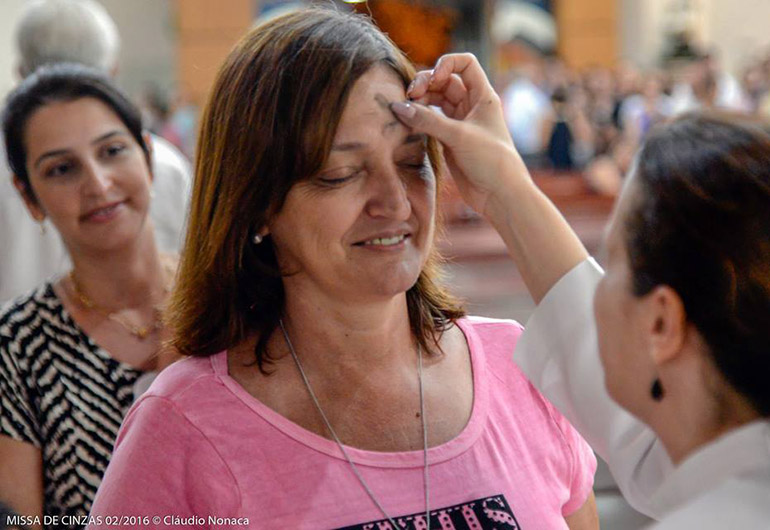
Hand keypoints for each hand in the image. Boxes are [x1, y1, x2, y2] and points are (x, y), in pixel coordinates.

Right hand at [390, 53, 532, 217]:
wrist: (499, 195)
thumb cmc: (490, 161)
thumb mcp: (459, 136)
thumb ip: (427, 120)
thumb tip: (398, 107)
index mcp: (483, 96)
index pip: (465, 64)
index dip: (447, 64)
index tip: (434, 78)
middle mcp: (471, 106)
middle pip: (444, 81)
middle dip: (426, 84)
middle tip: (410, 95)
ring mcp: (460, 123)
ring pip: (435, 101)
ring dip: (420, 101)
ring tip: (405, 109)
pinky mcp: (450, 140)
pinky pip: (431, 121)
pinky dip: (419, 119)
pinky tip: (408, 122)